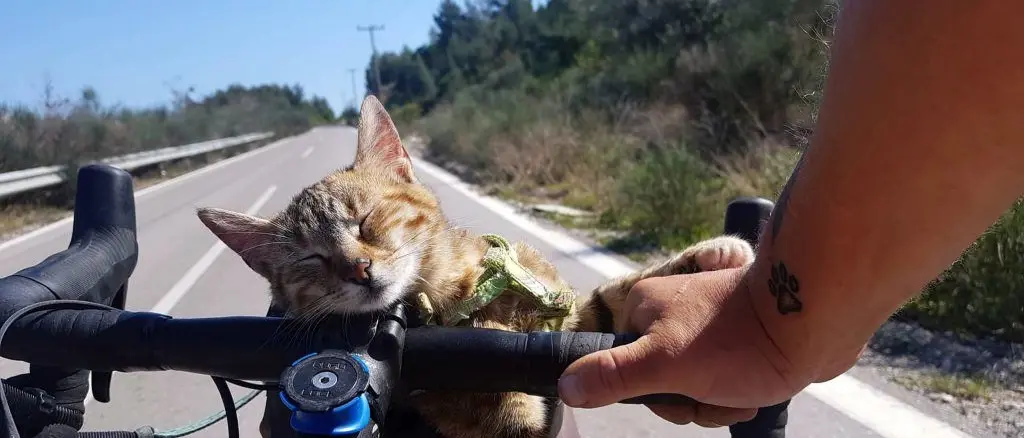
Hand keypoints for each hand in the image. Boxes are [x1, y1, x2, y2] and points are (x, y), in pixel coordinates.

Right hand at [556, 268, 806, 427]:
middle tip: (713, 391)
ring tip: (741, 391)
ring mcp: (705, 325)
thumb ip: (612, 375)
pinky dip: (736, 392)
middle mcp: (671, 312)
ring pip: (693, 385)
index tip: (677, 392)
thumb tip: (565, 384)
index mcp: (644, 309)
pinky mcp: (736, 337)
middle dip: (689, 401)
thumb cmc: (735, 339)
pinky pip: (722, 378)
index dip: (650, 393)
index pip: (623, 368)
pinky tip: (754, 390)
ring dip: (716, 400)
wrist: (814, 320)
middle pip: (659, 381)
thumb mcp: (664, 366)